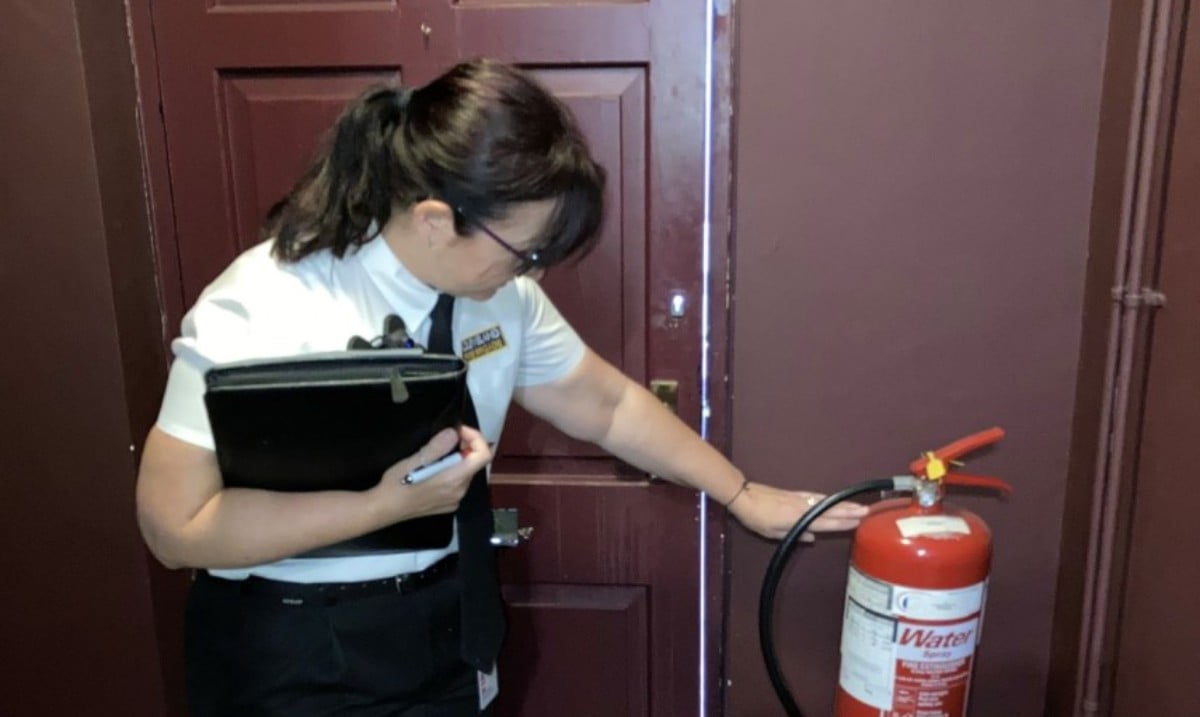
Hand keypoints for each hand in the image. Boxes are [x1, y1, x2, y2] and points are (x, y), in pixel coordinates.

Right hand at [374, 427, 492, 520]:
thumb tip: (454, 434)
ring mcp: (455, 501)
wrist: (384, 509)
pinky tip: (434, 470)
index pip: (483, 456)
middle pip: (475, 464)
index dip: (476, 438)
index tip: (458, 431)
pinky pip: (459, 484)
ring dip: (457, 459)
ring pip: (466, 473)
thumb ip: (436, 447)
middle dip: (465, 447)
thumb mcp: (414, 461)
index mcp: (454, 480)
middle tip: (445, 438)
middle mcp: (460, 492)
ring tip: (436, 453)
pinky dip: (453, 472)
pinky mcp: (449, 505)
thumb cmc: (397, 484)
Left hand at [727, 481, 868, 540]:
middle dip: (849, 511)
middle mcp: (803, 507)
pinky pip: (817, 497)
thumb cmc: (757, 518)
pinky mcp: (796, 494)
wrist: (745, 496)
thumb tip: (812, 537)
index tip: (858, 522)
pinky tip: (834, 500)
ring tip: (858, 506)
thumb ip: (794, 535)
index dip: (842, 523)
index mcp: (799, 519)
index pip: (825, 522)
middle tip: (867, 511)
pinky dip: (829, 499)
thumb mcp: (773, 533)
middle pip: (830, 510)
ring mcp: (800, 498)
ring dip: (842, 504)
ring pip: (826, 502)